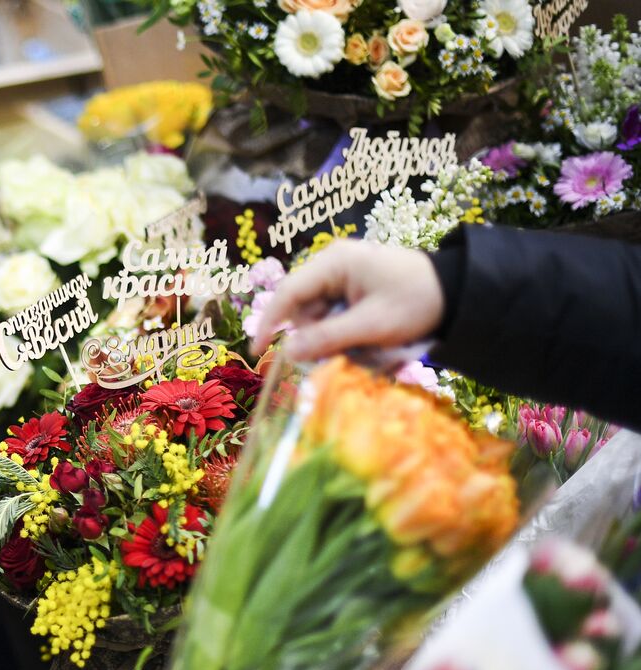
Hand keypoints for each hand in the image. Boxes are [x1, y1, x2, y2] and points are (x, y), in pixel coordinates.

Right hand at [251, 240, 444, 360]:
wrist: (460, 292)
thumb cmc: (418, 301)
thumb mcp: (372, 325)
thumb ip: (327, 338)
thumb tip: (286, 353)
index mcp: (334, 263)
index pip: (288, 293)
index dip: (269, 323)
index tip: (258, 353)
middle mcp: (333, 265)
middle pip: (304, 309)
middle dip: (316, 337)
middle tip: (342, 356)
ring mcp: (344, 277)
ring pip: (319, 317)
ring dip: (333, 339)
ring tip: (364, 349)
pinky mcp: (354, 289)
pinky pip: (335, 316)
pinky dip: (345, 334)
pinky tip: (366, 341)